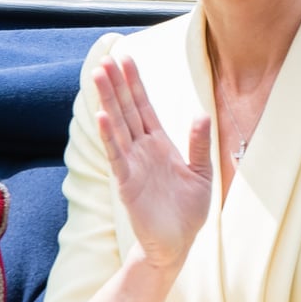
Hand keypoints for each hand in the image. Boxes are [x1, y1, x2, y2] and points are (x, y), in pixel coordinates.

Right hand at [93, 54, 211, 268]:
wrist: (178, 244)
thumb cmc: (188, 210)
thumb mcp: (202, 173)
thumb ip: (199, 144)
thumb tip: (202, 114)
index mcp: (159, 143)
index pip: (143, 106)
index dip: (134, 82)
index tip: (125, 57)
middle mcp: (142, 150)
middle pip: (126, 110)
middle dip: (116, 84)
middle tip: (105, 58)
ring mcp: (133, 165)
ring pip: (117, 126)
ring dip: (108, 101)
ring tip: (98, 76)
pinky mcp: (128, 184)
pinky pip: (117, 156)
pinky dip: (110, 136)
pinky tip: (103, 117)